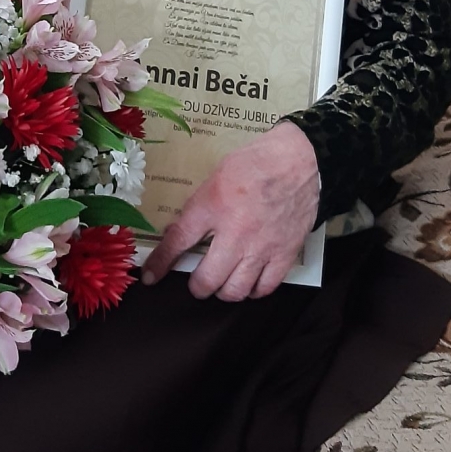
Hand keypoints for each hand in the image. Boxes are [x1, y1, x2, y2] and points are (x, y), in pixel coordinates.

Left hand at [141, 121, 319, 300]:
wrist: (300, 160)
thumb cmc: (256, 162)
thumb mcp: (216, 176)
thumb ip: (200, 205)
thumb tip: (182, 230)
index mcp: (213, 205)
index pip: (179, 241)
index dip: (161, 262)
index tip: (150, 276)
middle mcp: (235, 232)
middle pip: (207, 279)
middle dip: (197, 286)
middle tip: (197, 281)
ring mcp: (262, 247)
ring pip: (234, 290)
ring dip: (223, 291)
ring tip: (222, 283)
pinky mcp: (285, 254)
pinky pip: (264, 288)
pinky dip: (253, 290)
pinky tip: (249, 282)